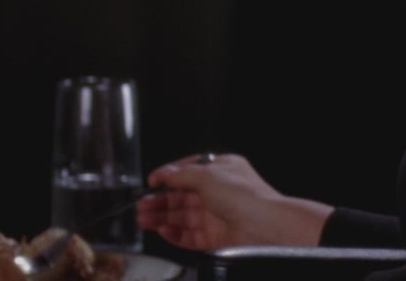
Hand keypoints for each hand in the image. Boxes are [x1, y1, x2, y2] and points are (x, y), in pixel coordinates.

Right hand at [136, 153, 331, 250]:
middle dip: (161, 199)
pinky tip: (162, 230)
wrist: (263, 226)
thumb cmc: (243, 195)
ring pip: (183, 216)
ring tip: (143, 218)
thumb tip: (165, 173)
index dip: (170, 175)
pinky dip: (175, 233)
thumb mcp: (209, 175)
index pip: (190, 170)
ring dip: (162, 216)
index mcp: (222, 170)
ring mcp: (217, 215)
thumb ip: (183, 174)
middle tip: (141, 205)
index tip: (151, 182)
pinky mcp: (215, 236)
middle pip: (183, 195)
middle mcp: (219, 191)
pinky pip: (190, 235)